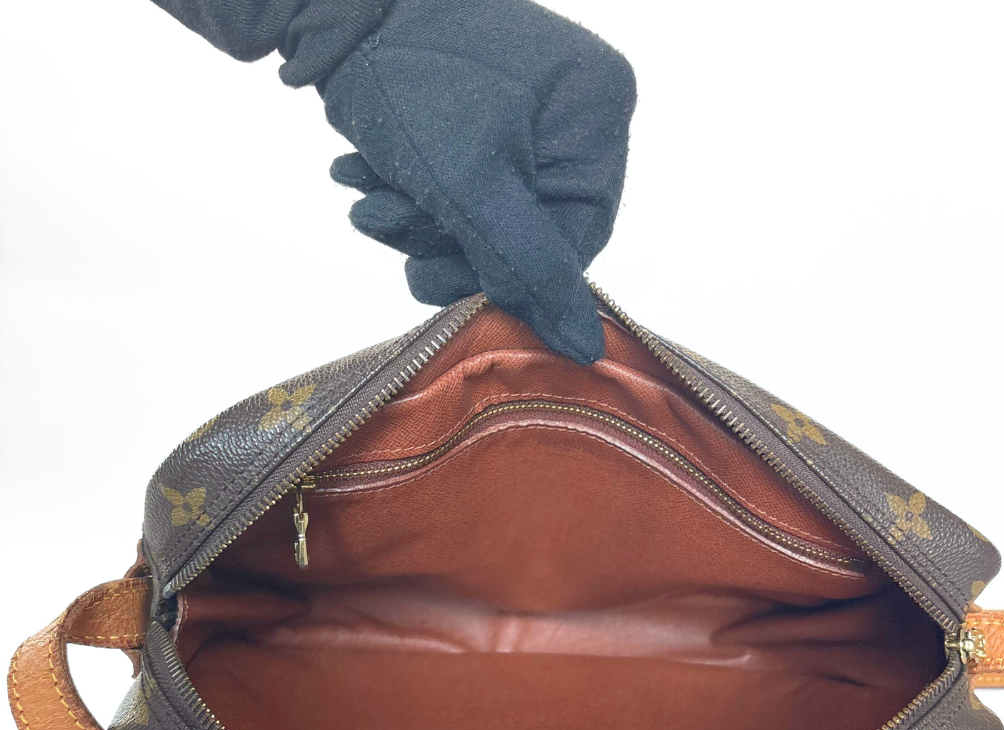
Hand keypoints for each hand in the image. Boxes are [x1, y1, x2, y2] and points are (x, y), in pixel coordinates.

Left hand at [321, 0, 635, 362]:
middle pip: (525, 234)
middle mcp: (576, 114)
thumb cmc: (411, 78)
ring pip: (486, 218)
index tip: (436, 279)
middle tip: (385, 227)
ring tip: (365, 197)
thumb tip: (587, 348)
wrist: (332, 5)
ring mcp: (530, 115)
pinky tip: (363, 174)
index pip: (572, 241)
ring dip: (416, 222)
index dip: (506, 277)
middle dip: (445, 241)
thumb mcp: (471, 185)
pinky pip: (462, 191)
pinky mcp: (484, 120)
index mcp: (598, 114)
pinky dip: (410, 194)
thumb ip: (528, 269)